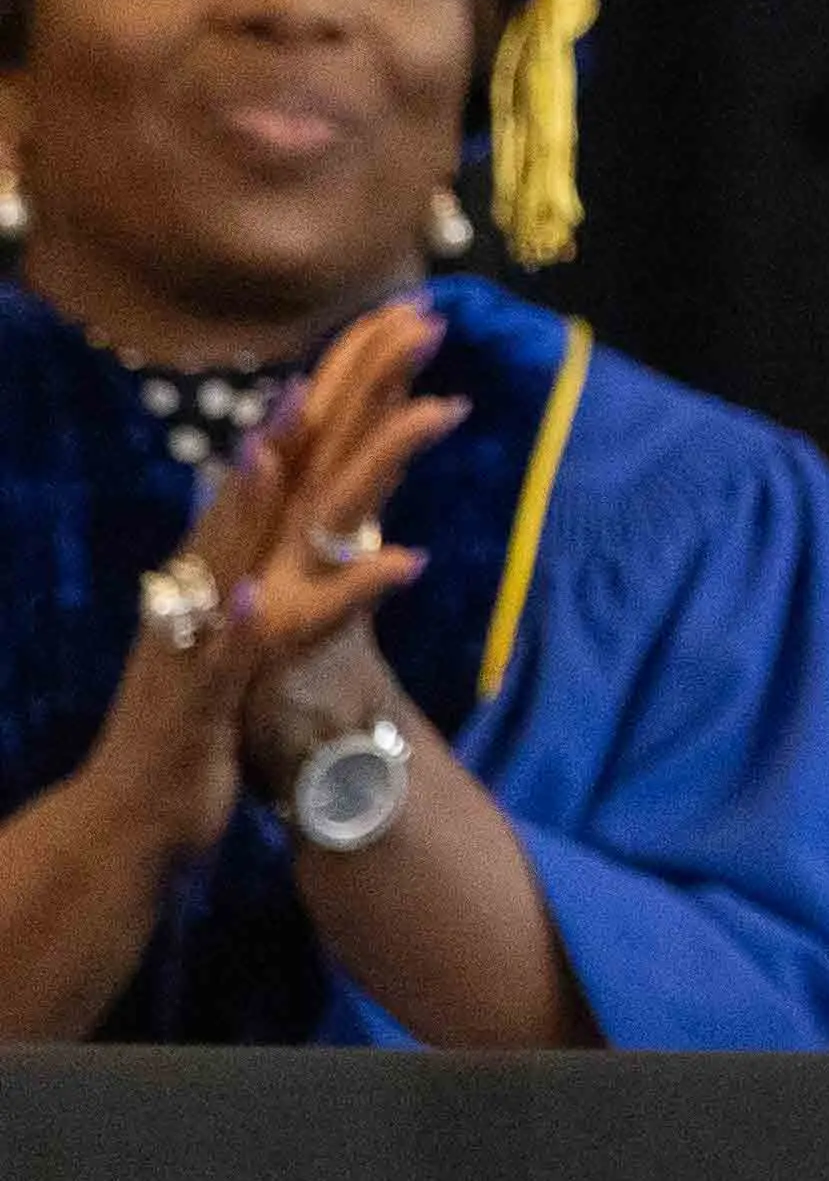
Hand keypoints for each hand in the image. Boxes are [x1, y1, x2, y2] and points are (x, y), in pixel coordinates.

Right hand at [99, 313, 455, 857]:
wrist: (134, 818)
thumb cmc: (195, 724)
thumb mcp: (235, 639)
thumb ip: (249, 580)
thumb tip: (270, 525)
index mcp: (215, 583)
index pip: (264, 491)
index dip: (301, 429)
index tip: (342, 362)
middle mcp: (198, 601)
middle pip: (244, 504)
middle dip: (281, 438)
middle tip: (316, 370)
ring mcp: (194, 647)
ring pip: (224, 563)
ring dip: (246, 508)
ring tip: (274, 449)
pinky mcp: (200, 706)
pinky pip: (227, 662)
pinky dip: (243, 626)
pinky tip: (259, 593)